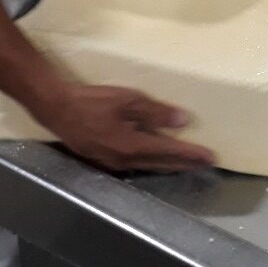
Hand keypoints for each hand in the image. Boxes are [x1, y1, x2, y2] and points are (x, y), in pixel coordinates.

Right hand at [30, 83, 216, 173]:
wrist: (56, 109)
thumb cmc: (92, 101)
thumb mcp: (127, 100)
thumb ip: (155, 111)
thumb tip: (183, 121)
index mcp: (132, 146)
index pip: (170, 151)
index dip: (191, 154)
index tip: (210, 157)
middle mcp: (124, 161)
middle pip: (161, 164)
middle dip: (184, 163)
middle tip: (205, 163)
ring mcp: (112, 163)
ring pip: (148, 166)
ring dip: (169, 165)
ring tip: (186, 163)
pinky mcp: (103, 159)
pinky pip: (135, 164)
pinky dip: (151, 163)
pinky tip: (155, 159)